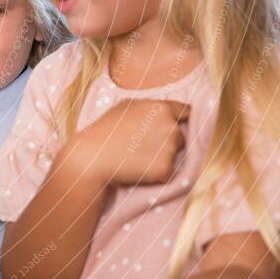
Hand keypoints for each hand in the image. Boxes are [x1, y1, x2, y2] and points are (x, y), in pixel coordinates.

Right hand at [63, 99, 188, 187]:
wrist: (92, 158)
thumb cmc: (105, 130)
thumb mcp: (124, 106)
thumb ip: (149, 106)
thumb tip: (164, 109)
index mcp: (161, 108)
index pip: (186, 112)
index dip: (181, 119)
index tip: (176, 125)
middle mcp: (170, 127)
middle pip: (181, 135)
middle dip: (167, 140)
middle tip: (142, 145)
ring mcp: (169, 149)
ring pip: (174, 154)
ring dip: (161, 156)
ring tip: (136, 156)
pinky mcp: (166, 169)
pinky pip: (167, 171)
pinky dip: (156, 173)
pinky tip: (137, 168)